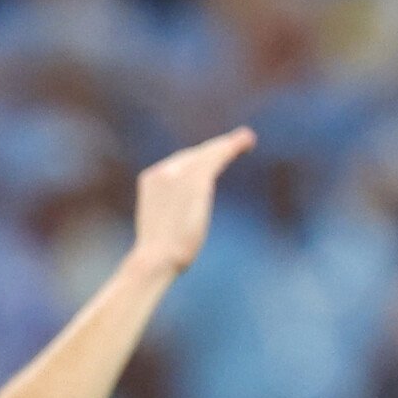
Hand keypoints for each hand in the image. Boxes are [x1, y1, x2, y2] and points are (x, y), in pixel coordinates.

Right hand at [132, 126, 255, 274]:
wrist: (156, 257)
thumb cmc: (157, 255)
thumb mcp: (161, 228)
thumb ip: (172, 213)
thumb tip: (183, 226)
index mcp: (150, 180)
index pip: (179, 163)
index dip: (199, 158)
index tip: (213, 157)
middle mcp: (163, 170)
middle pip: (194, 155)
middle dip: (214, 150)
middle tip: (236, 144)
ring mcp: (178, 172)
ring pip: (208, 154)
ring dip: (228, 146)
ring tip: (246, 140)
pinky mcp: (196, 179)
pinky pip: (219, 157)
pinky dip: (233, 148)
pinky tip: (247, 142)